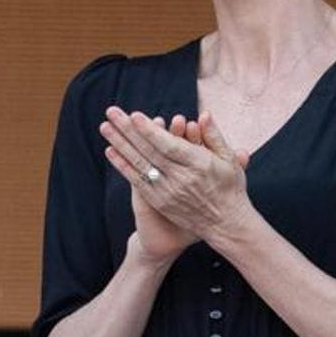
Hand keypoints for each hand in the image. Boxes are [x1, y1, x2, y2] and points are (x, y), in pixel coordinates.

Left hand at [101, 107, 252, 245]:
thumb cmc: (230, 188)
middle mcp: (181, 178)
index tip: (134, 115)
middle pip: (149, 151)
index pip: (169, 145)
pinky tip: (110, 151)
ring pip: (139, 163)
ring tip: (105, 127)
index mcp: (199, 165)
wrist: (226, 224)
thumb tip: (204, 114)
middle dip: (128, 130)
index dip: (151, 131)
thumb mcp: (229, 161)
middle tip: (111, 112)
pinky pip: (137, 180)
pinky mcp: (159, 201)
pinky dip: (123, 165)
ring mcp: (167, 191)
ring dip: (120, 144)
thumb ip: (214, 137)